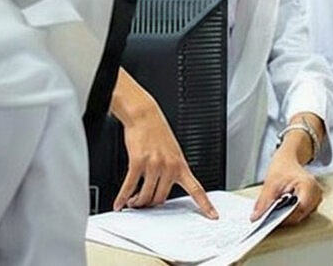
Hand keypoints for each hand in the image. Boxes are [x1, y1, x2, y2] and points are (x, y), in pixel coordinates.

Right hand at [114, 97, 216, 218]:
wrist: (145, 115)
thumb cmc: (158, 132)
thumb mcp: (173, 151)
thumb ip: (171, 170)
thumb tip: (162, 190)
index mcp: (181, 165)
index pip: (197, 189)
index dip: (205, 204)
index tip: (213, 215)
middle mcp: (169, 166)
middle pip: (161, 198)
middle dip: (151, 204)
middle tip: (143, 204)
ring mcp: (154, 165)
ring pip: (146, 196)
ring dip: (137, 202)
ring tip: (132, 202)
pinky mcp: (138, 162)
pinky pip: (129, 186)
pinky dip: (123, 197)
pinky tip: (119, 203)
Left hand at [252, 151, 321, 224]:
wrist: (288, 160)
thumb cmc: (283, 167)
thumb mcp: (271, 183)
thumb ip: (264, 201)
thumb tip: (257, 216)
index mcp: (309, 185)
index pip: (300, 209)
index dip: (285, 216)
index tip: (270, 219)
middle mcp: (316, 193)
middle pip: (301, 214)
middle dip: (284, 216)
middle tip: (270, 214)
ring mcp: (316, 198)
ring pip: (301, 216)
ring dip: (288, 215)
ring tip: (277, 207)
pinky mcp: (312, 202)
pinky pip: (302, 213)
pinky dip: (291, 212)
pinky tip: (283, 207)